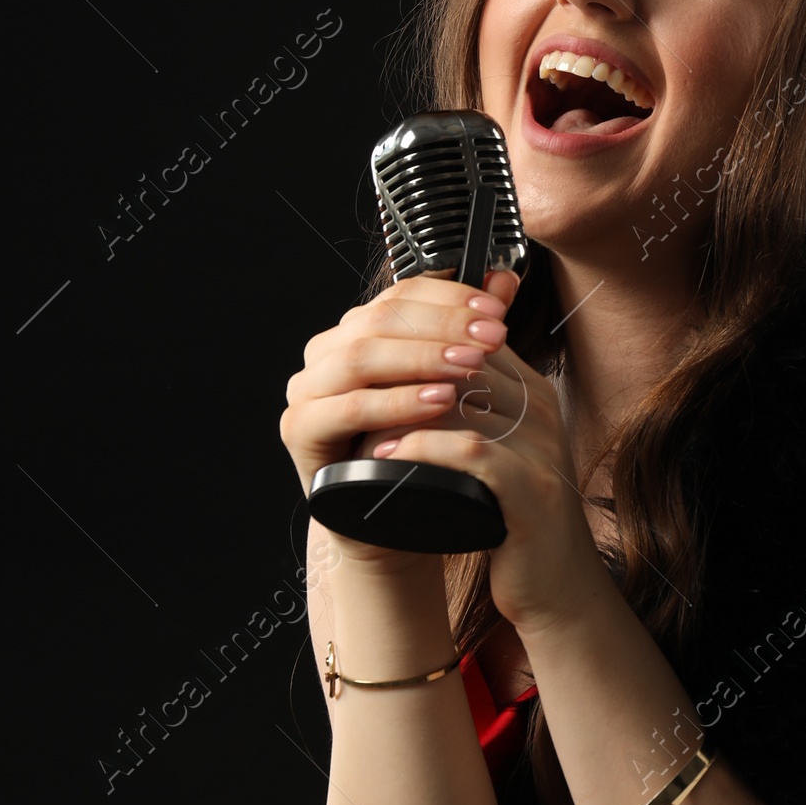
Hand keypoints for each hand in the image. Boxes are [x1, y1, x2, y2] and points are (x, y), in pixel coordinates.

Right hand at [280, 269, 515, 568]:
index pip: (401, 295)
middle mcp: (326, 354)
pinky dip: (397, 401)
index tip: (497, 310)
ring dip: (421, 358)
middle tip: (492, 337)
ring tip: (471, 366)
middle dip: (443, 325)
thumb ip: (470, 331)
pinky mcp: (300, 431)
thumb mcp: (452, 386)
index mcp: (357, 332)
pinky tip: (439, 401)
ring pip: (362, 356)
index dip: (450, 297)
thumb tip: (505, 279)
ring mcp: (307, 391)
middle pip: (382, 319)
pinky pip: (349, 409)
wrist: (395, 525)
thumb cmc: (422, 451)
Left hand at [362, 328, 608, 638]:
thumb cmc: (511, 513)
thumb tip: (404, 380)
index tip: (363, 360)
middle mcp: (541, 408)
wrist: (556, 583)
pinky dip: (422, 448)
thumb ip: (463, 407)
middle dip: (402, 370)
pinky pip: (471, 451)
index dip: (414, 344)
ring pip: (462, 402)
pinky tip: (386, 457)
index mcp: (531, 389)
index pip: (468, 336)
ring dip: (401, 409)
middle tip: (349, 383)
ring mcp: (541, 446)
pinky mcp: (532, 488)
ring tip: (356, 422)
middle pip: (462, 361)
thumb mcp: (493, 447)